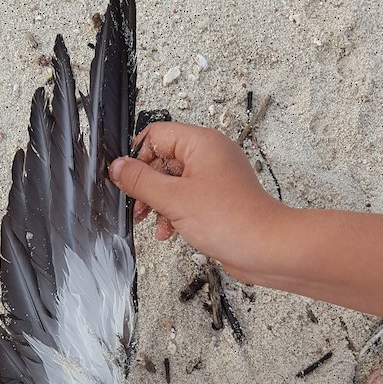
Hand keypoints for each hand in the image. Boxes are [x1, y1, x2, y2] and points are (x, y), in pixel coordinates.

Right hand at [109, 122, 280, 281]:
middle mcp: (210, 154)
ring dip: (158, 203)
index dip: (137, 157)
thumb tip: (117, 167)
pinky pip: (187, 198)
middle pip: (163, 160)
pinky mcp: (219, 198)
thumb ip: (140, 181)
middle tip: (137, 206)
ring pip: (173, 182)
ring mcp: (215, 176)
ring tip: (150, 222)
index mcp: (201, 143)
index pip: (156, 135)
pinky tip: (168, 231)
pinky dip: (174, 212)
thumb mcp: (173, 199)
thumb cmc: (231, 220)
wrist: (265, 248)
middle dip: (146, 185)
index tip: (126, 180)